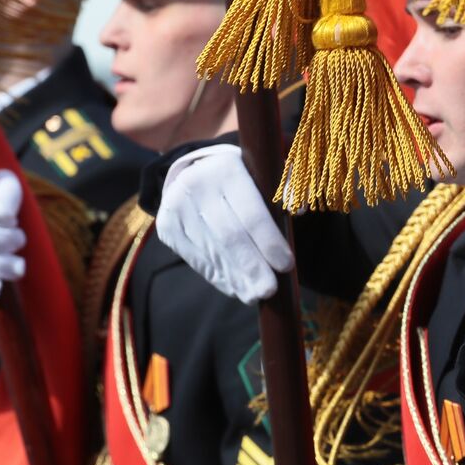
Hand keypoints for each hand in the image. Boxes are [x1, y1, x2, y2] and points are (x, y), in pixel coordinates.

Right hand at [154, 144, 292, 303]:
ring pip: (212, 251)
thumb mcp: (264, 172)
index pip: (252, 214)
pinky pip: (196, 259)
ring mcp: (177, 207)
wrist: (194, 172)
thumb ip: (285, 186)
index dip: (269, 242)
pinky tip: (235, 288)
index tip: (286, 265)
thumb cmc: (242, 177)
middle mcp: (197, 186)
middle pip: (230, 237)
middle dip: (252, 267)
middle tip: (270, 290)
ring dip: (236, 278)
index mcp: (227, 169)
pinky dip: (218, 276)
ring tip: (255, 295)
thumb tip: (297, 209)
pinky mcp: (167, 226)